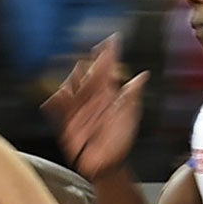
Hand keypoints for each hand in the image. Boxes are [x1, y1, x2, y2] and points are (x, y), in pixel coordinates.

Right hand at [45, 37, 145, 178]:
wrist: (107, 163)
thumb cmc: (120, 140)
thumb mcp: (130, 115)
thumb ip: (133, 94)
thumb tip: (143, 75)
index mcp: (108, 93)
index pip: (108, 69)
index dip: (109, 54)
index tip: (112, 40)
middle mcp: (93, 97)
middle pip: (89, 72)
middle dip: (92, 63)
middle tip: (96, 55)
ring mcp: (79, 107)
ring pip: (73, 84)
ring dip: (76, 77)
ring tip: (80, 72)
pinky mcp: (67, 119)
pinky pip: (59, 106)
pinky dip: (59, 99)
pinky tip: (64, 93)